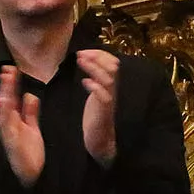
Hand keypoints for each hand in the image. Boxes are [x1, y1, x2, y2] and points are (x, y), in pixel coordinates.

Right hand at [0, 66, 43, 188]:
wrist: (31, 176)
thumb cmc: (30, 153)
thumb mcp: (32, 129)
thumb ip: (30, 113)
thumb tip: (30, 95)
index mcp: (14, 121)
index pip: (12, 99)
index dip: (11, 84)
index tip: (12, 69)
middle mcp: (9, 125)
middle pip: (6, 102)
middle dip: (6, 86)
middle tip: (8, 69)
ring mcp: (9, 133)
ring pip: (4, 111)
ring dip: (4, 96)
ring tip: (6, 80)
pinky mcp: (11, 142)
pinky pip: (6, 126)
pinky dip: (5, 113)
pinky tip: (5, 101)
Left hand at [77, 49, 119, 165]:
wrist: (99, 142)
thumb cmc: (94, 118)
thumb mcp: (94, 94)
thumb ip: (94, 79)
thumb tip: (84, 61)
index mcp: (109, 86)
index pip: (112, 62)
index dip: (99, 53)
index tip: (84, 51)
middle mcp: (112, 91)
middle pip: (113, 66)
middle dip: (97, 56)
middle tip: (81, 54)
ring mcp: (109, 101)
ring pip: (109, 78)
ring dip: (94, 67)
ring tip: (80, 61)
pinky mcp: (104, 112)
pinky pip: (104, 96)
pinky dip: (94, 86)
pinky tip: (85, 83)